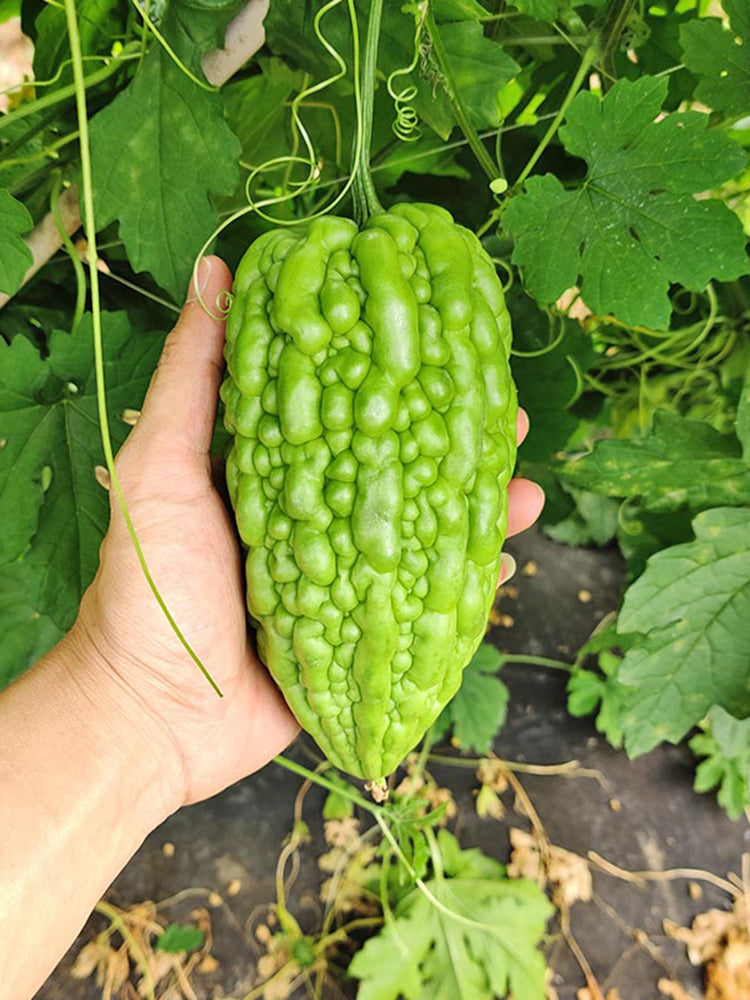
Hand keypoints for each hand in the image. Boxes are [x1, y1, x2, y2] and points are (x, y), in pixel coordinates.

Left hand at [71, 256, 543, 809]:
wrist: (151, 715)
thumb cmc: (146, 587)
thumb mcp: (161, 467)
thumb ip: (191, 376)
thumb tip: (212, 271)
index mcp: (278, 474)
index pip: (353, 413)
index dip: (401, 381)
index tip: (445, 347)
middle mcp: (319, 520)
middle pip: (403, 470)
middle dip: (458, 444)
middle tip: (510, 419)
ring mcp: (345, 581)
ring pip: (425, 533)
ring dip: (477, 510)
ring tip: (525, 491)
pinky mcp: (361, 637)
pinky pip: (425, 605)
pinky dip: (465, 586)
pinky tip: (500, 565)